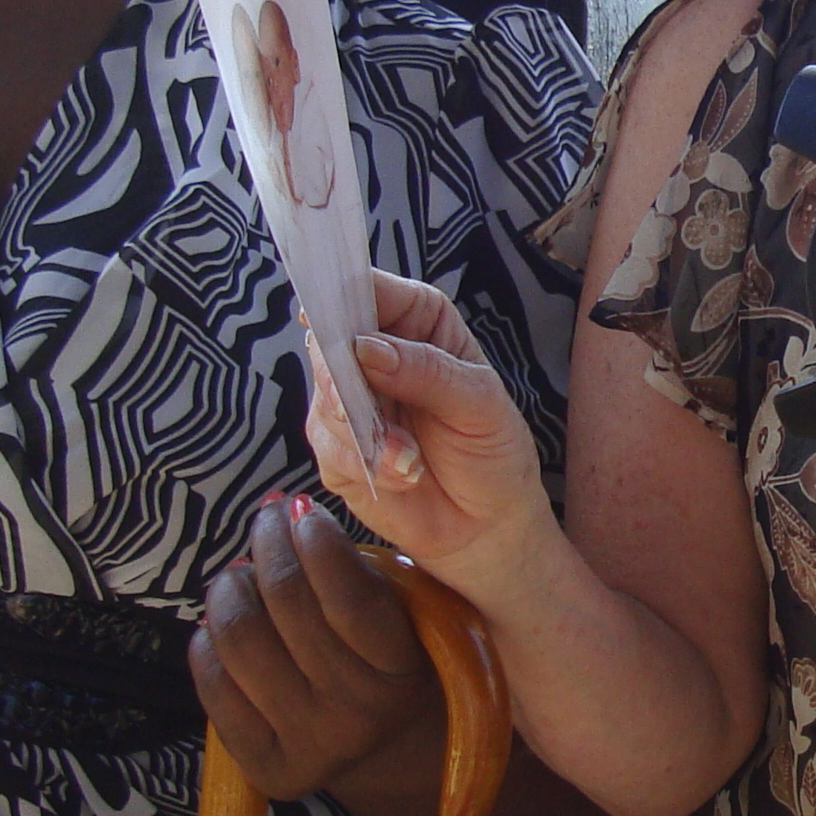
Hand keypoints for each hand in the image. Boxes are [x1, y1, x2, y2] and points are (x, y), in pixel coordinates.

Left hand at [191, 496, 445, 805]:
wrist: (383, 748)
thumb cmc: (388, 659)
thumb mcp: (401, 614)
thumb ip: (355, 570)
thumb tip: (285, 513)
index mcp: (400, 674)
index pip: (350, 600)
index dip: (318, 544)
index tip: (302, 509)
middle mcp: (355, 716)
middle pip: (287, 606)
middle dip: (270, 544)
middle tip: (268, 519)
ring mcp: (306, 744)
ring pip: (240, 638)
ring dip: (231, 586)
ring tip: (243, 573)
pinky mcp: (260, 764)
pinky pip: (212, 680)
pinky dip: (208, 635)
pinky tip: (227, 621)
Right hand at [303, 272, 558, 596]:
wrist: (487, 526)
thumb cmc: (492, 452)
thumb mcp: (478, 403)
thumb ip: (426, 370)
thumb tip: (365, 348)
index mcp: (414, 322)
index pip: (366, 289)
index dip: (341, 296)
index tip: (328, 318)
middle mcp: (374, 355)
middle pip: (328, 340)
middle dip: (344, 376)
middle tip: (365, 404)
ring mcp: (349, 402)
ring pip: (323, 396)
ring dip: (363, 430)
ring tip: (411, 458)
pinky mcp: (336, 449)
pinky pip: (328, 445)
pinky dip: (364, 461)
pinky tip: (404, 473)